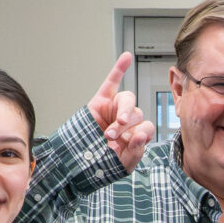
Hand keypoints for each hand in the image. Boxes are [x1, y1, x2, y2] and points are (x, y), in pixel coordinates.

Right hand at [89, 52, 154, 172]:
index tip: (132, 142)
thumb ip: (137, 150)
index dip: (142, 133)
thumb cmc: (100, 164)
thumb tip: (141, 134)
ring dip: (122, 112)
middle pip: (137, 113)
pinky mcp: (99, 102)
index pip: (147, 126)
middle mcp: (126, 121)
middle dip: (126, 126)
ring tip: (110, 128)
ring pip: (127, 99)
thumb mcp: (124, 164)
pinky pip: (111, 82)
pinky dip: (119, 69)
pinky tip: (126, 57)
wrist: (76, 164)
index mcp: (134, 134)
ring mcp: (113, 109)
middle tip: (112, 136)